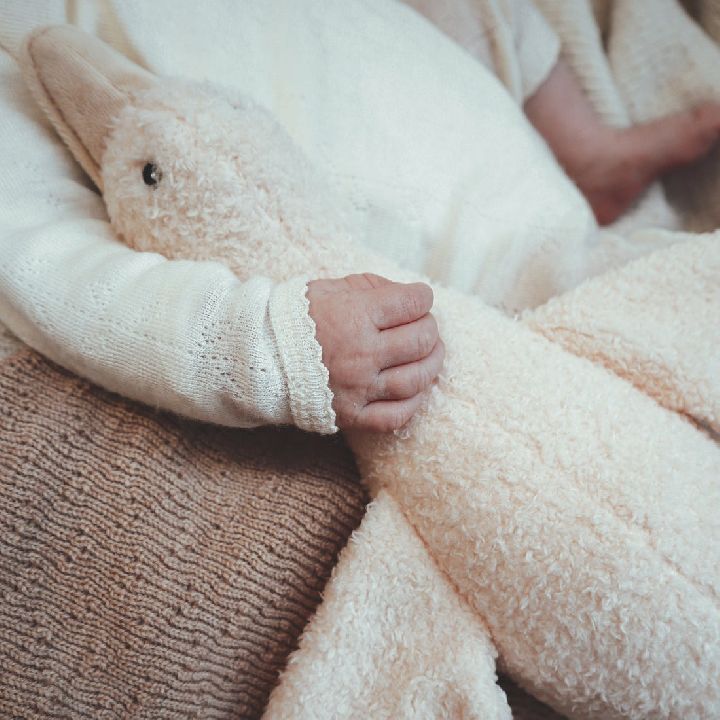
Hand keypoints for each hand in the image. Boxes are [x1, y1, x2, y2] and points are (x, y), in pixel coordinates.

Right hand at [307, 273, 443, 432]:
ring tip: (431, 353)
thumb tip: (407, 294)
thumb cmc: (295, 319)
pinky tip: (416, 389)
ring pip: (416, 378)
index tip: (419, 298)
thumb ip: (370, 287)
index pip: (412, 303)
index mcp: (355, 316)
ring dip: (432, 363)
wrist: (259, 357)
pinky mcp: (351, 415)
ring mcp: (358, 388)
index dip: (422, 296)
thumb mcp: (329, 288)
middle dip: (430, 327)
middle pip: (420, 340)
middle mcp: (360, 354)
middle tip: (424, 325)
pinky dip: (414, 403)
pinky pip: (395, 416)